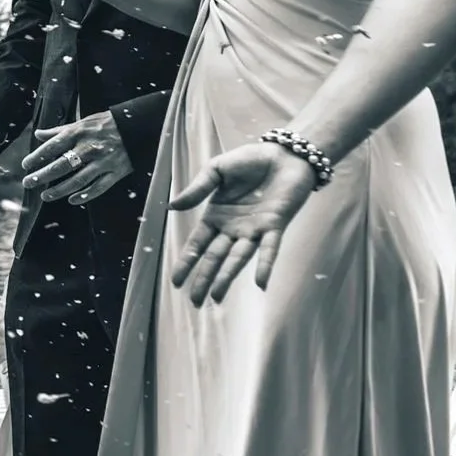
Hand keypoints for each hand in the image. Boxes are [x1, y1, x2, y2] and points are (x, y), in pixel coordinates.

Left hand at [22, 110, 134, 203]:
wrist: (135, 126)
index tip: (25, 165)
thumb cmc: (105, 124)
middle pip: (61, 166)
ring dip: (60, 190)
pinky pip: (98, 187)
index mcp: (77, 134)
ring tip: (45, 196)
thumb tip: (38, 134)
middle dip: (42, 176)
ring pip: (78, 180)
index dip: (37, 157)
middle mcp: (88, 148)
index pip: (52, 147)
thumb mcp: (80, 122)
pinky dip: (85, 195)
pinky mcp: (116, 172)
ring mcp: (102, 162)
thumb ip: (58, 131)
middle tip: (28, 183)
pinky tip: (72, 200)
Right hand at [167, 142, 317, 302]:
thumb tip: (172, 207)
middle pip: (215, 257)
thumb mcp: (216, 170)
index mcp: (216, 215)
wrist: (284, 155)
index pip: (198, 243)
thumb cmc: (249, 161)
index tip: (176, 281)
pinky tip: (259, 283)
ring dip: (227, 277)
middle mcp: (233, 228)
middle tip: (194, 301)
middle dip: (204, 279)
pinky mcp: (275, 226)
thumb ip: (197, 189)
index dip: (187, 261)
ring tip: (216, 298)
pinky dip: (264, 265)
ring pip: (237, 258)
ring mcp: (254, 229)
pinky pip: (268, 249)